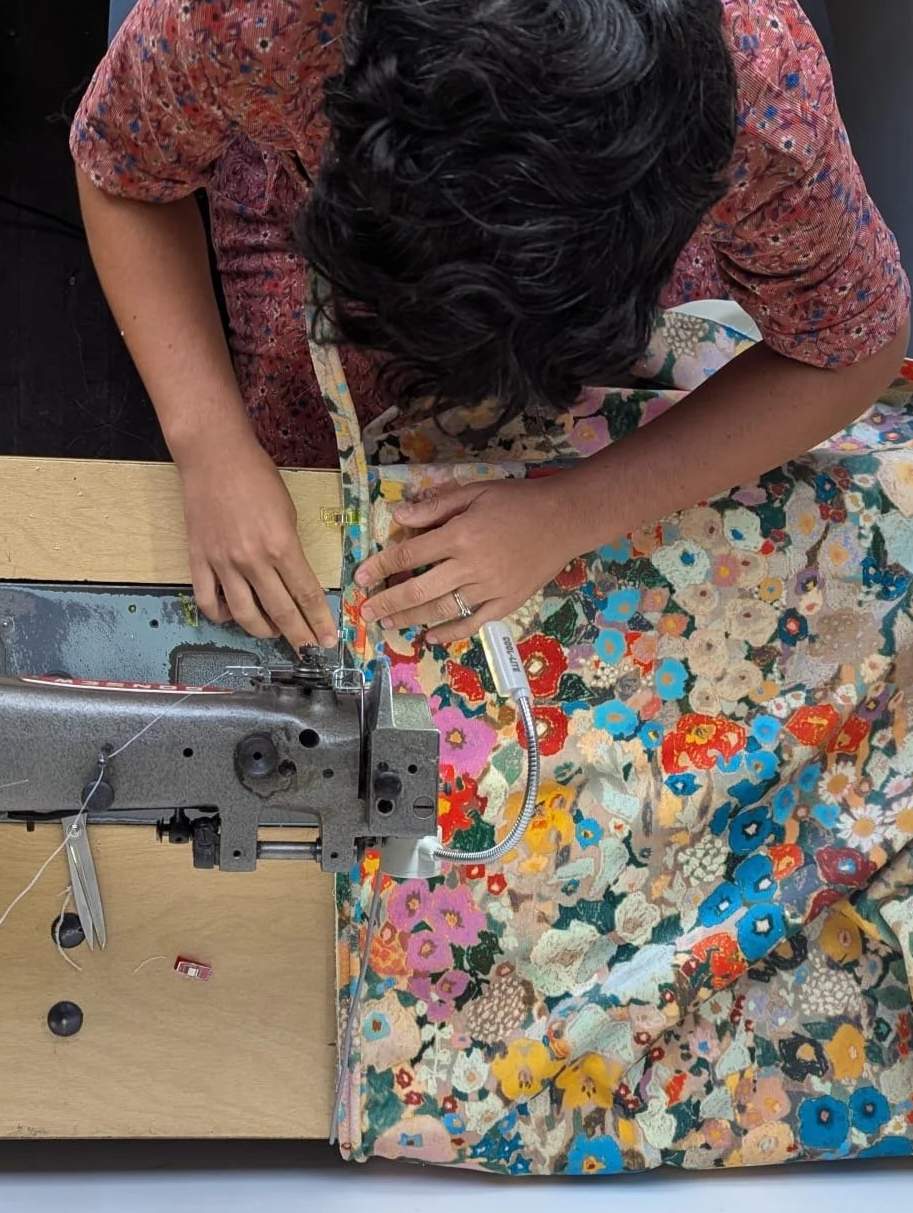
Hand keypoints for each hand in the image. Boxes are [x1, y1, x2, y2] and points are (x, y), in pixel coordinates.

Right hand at [178, 432, 337, 651]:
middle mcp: (252, 560)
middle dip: (298, 635)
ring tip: (273, 633)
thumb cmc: (257, 476)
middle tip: (309, 648)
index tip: (328, 639)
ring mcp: (222, 563)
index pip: (306, 594)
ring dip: (262, 631)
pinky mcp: (198, 560)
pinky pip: (208, 600)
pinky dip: (220, 615)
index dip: (319, 621)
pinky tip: (232, 615)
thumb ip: (289, 547)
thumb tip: (292, 577)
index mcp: (281, 545)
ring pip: (243, 614)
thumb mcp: (288, 511)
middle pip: (280, 611)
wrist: (213, 455)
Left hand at [355, 478, 578, 642]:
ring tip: (388, 623)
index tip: (361, 577)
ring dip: (410, 619)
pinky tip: (429, 637)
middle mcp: (471, 566)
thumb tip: (397, 516)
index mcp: (460, 535)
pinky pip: (472, 623)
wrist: (565, 520)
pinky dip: (449, 632)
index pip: (409, 555)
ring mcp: (489, 589)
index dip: (380, 567)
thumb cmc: (517, 501)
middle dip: (387, 602)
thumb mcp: (475, 492)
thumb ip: (435, 506)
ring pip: (441, 610)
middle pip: (419, 590)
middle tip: (366, 612)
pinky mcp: (506, 603)